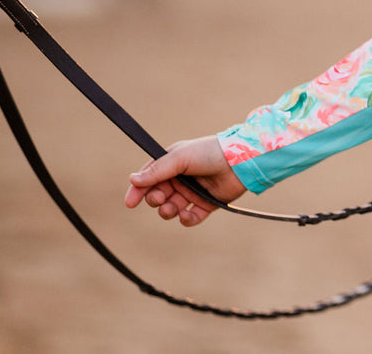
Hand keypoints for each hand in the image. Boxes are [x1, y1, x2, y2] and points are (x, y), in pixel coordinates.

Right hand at [124, 136, 246, 226]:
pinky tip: (186, 215)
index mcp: (173, 163)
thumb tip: (133, 180)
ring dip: (167, 211)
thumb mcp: (180, 157)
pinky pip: (190, 217)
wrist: (240, 161)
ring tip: (172, 208)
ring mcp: (193, 192)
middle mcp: (181, 178)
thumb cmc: (210, 152)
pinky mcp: (206, 204)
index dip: (138, 190)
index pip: (149, 178)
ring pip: (171, 208)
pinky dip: (185, 219)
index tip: (130, 203)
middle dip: (155, 199)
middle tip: (161, 197)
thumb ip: (157, 170)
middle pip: (157, 195)